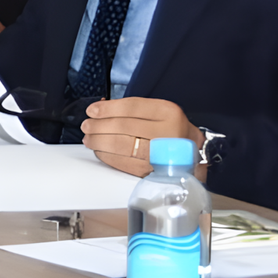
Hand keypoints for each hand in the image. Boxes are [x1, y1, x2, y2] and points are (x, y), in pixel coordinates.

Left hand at [79, 98, 202, 176]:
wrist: (191, 154)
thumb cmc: (170, 130)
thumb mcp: (159, 111)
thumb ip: (131, 109)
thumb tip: (100, 109)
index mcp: (168, 113)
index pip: (131, 107)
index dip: (107, 108)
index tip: (92, 110)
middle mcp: (167, 132)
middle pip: (122, 126)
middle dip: (98, 126)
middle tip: (87, 125)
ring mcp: (160, 153)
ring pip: (119, 145)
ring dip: (97, 140)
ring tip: (89, 137)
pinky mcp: (152, 170)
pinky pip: (120, 162)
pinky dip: (105, 155)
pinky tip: (99, 150)